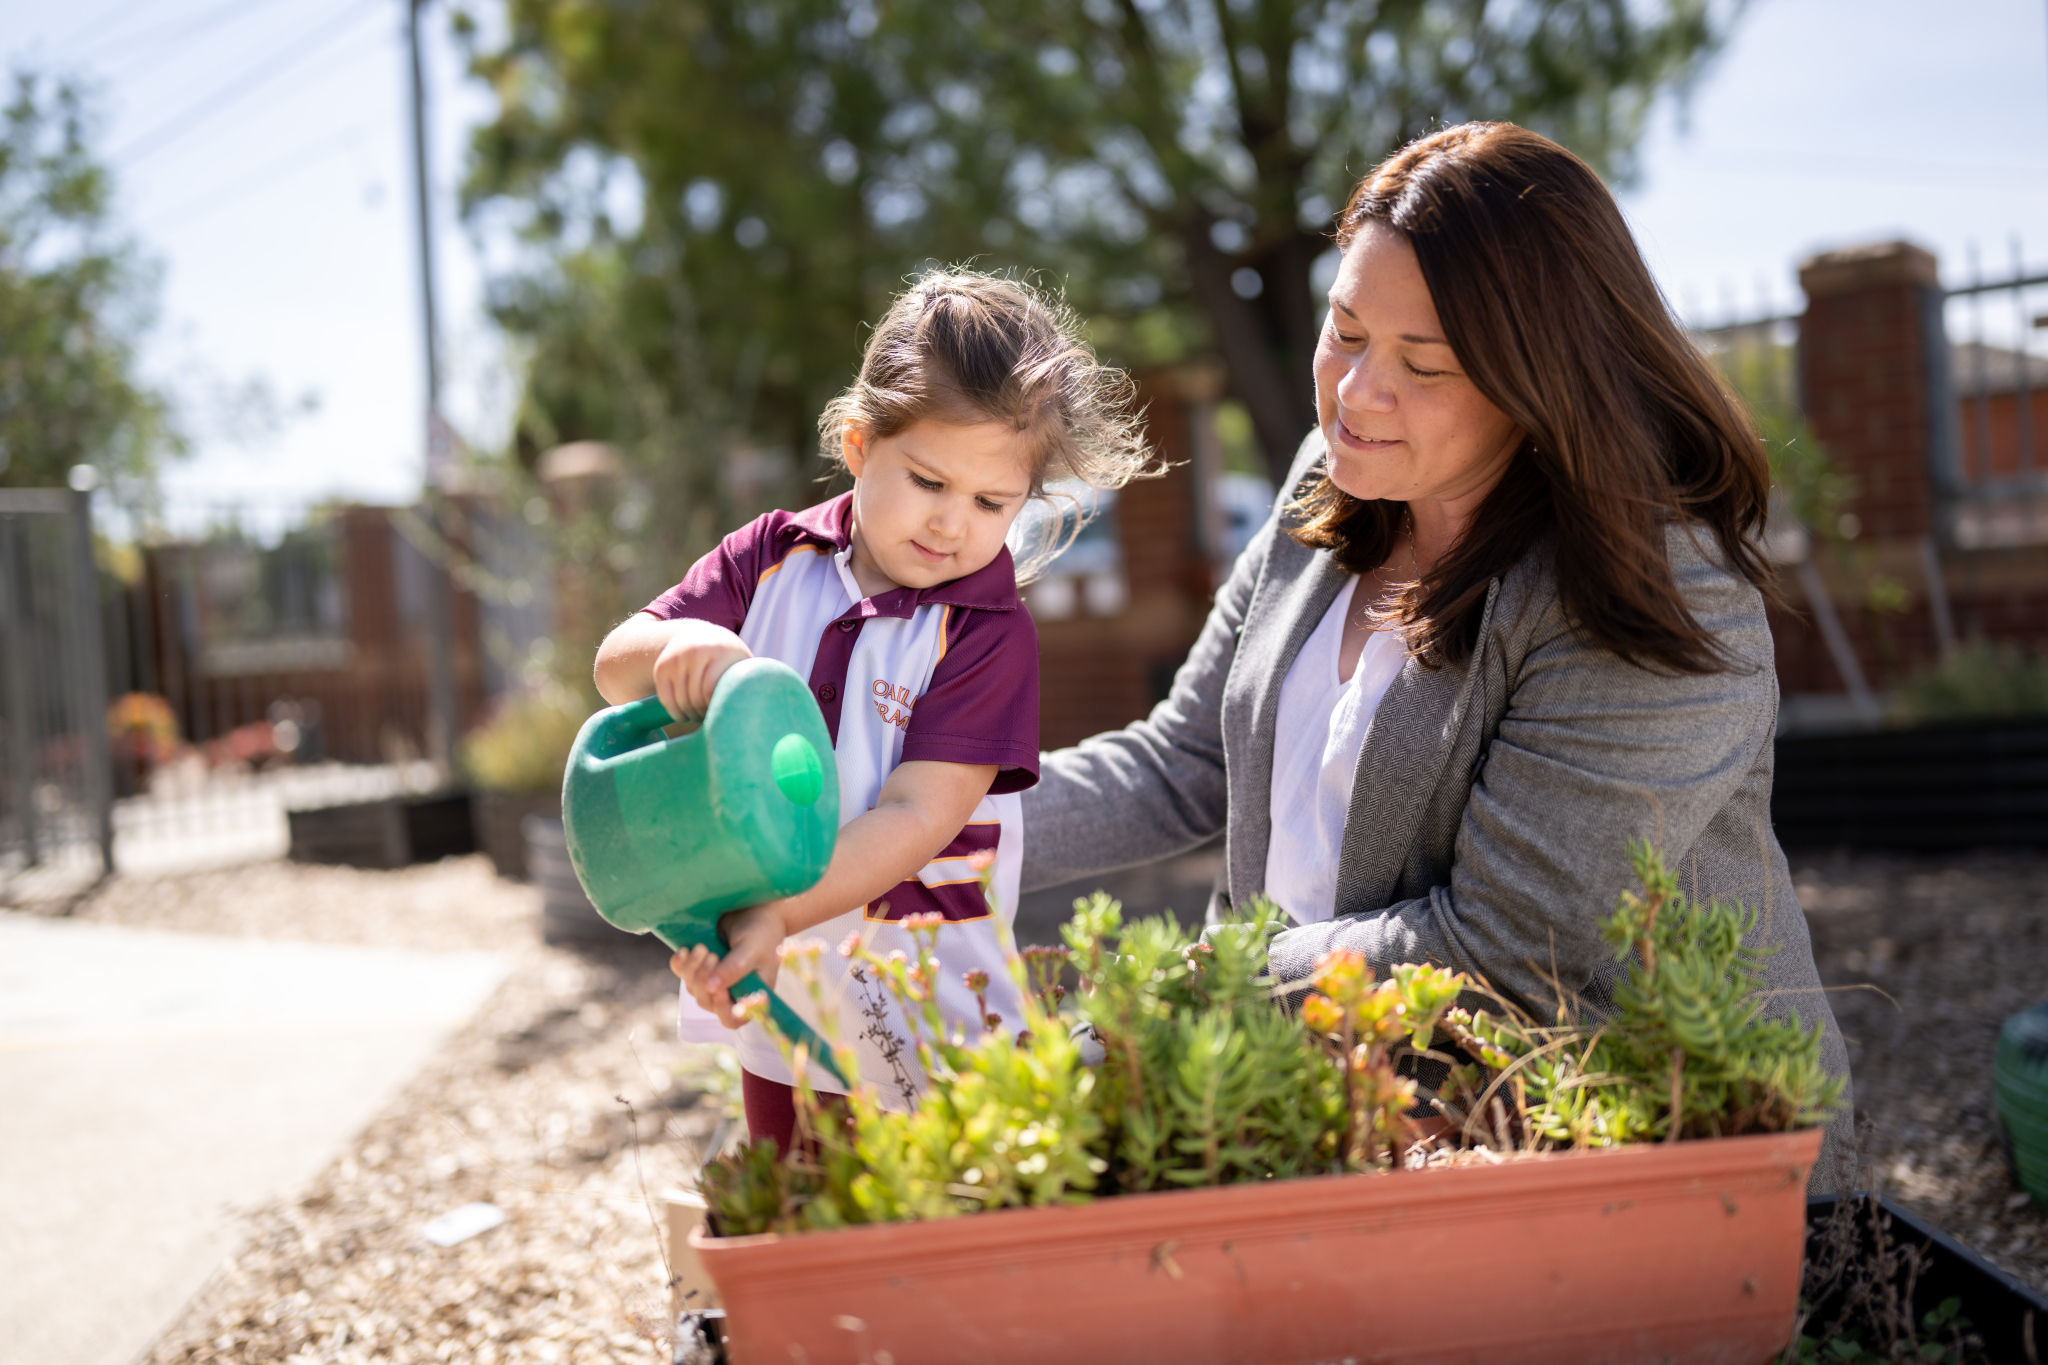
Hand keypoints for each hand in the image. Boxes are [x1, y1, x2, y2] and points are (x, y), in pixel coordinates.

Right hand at [649, 625, 751, 721]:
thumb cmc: (727, 658)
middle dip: (703, 713)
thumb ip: (751, 680)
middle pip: (696, 698)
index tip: (724, 714)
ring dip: (691, 715)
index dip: (717, 708)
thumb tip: (762, 712)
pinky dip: (676, 712)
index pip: (712, 691)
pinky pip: (666, 699)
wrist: (696, 635)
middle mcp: (697, 651)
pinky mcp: (662, 666)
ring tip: (701, 715)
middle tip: (712, 718)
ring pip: (681, 701)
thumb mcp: (741, 661)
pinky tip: (686, 714)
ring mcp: (677, 658)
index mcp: (722, 651)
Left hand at [667, 901, 790, 1026]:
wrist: (754, 906)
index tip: (716, 986)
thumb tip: (710, 987)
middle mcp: (732, 992)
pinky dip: (679, 963)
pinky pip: (681, 974)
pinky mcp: (700, 966)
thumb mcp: (751, 950)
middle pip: (707, 1002)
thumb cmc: (761, 931)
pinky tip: (684, 949)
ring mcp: (714, 980)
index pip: (732, 1018)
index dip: (720, 1008)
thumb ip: (733, 969)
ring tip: (702, 947)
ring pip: (692, 988)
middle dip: (703, 980)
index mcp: (751, 995)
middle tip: (711, 954)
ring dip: (692, 969)